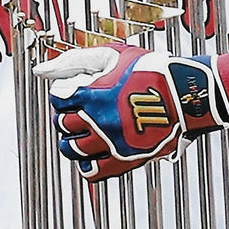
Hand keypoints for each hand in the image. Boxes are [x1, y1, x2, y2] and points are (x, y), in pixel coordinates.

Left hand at [38, 44, 228, 180]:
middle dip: (67, 115)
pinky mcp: (126, 159)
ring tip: (84, 132)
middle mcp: (99, 121)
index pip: (58, 98)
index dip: (65, 93)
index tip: (76, 91)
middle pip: (62, 124)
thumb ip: (74, 61)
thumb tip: (40, 70)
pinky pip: (93, 171)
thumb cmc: (152, 70)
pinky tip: (94, 152)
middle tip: (80, 110)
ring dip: (73, 140)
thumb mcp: (114, 56)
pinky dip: (88, 164)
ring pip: (72, 150)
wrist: (188, 93)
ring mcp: (112, 143)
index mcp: (94, 94)